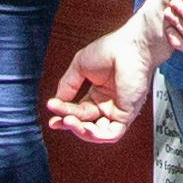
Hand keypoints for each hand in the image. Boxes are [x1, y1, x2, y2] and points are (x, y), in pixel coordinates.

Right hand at [47, 15, 160, 145]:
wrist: (130, 47)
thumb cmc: (111, 50)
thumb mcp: (79, 67)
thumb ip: (67, 85)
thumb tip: (56, 101)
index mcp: (98, 93)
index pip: (78, 110)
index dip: (64, 113)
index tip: (51, 111)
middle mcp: (108, 104)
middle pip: (85, 122)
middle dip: (69, 123)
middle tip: (56, 120)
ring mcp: (117, 110)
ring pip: (97, 133)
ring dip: (80, 130)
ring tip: (68, 121)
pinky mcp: (127, 114)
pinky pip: (112, 134)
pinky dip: (97, 135)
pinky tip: (85, 127)